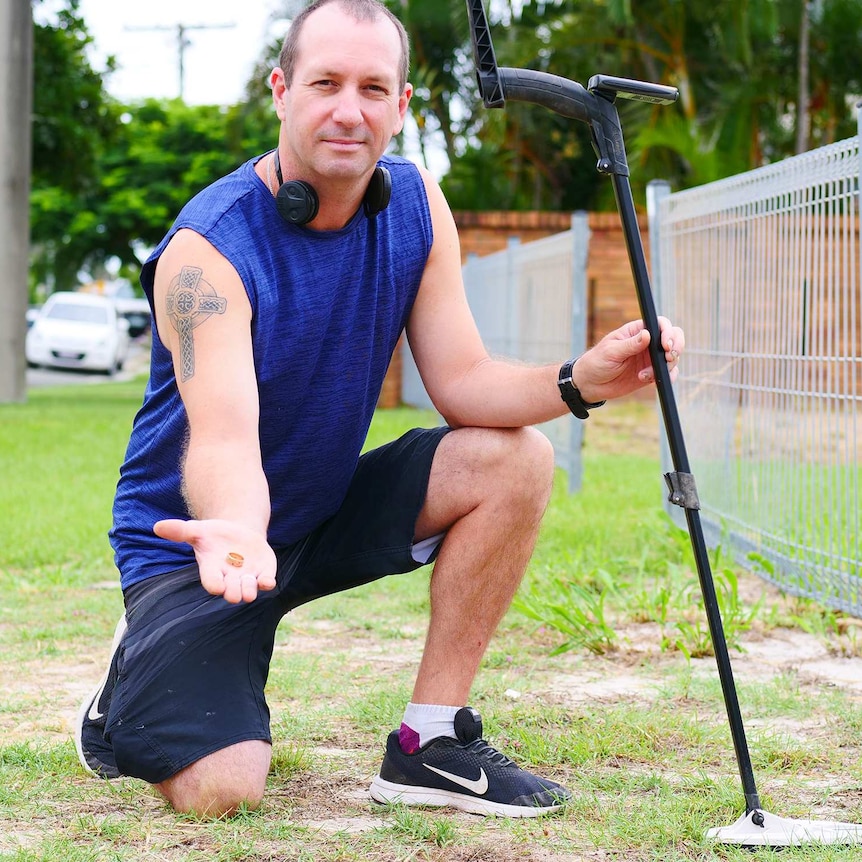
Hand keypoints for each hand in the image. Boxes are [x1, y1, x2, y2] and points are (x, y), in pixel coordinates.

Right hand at [153, 518, 276, 603]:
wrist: (238, 534)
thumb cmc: (214, 536)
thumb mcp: (198, 530)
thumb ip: (180, 531)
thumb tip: (158, 526)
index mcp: (212, 570)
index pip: (211, 582)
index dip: (215, 585)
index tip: (218, 586)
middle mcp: (229, 578)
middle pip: (231, 592)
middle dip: (233, 592)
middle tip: (235, 589)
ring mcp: (247, 577)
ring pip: (249, 591)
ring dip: (250, 589)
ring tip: (250, 581)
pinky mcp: (263, 573)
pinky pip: (267, 583)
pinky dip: (267, 583)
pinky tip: (267, 581)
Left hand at [574, 316, 684, 402]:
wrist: (590, 384)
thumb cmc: (596, 362)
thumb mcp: (611, 352)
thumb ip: (630, 345)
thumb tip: (647, 334)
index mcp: (637, 331)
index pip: (660, 324)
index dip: (668, 332)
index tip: (665, 345)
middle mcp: (647, 343)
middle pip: (673, 337)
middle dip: (676, 347)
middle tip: (668, 358)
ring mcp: (650, 358)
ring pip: (673, 357)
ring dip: (666, 366)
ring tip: (644, 375)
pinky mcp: (651, 373)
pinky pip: (669, 373)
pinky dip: (667, 377)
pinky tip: (649, 380)